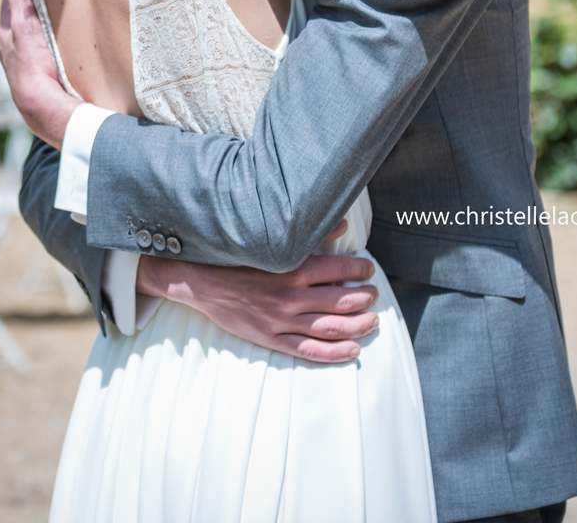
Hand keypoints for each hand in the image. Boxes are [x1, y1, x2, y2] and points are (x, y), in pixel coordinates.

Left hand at [0, 0, 76, 148]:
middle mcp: (13, 51)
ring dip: (47, 30)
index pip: (12, 1)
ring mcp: (27, 66)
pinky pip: (47, 56)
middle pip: (24, 21)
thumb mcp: (25, 22)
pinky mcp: (42, 78)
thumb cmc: (33, 64)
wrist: (45, 106)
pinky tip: (67, 48)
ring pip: (36, 40)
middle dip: (36, 8)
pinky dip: (54, 48)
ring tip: (64, 20)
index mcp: (8, 34)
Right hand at [137, 231, 378, 363]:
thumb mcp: (271, 238)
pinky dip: (333, 353)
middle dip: (364, 299)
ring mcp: (282, 320)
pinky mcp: (271, 338)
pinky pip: (308, 350)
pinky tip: (353, 350)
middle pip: (341, 300)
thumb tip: (342, 224)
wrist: (201, 280)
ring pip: (330, 326)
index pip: (339, 267)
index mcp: (293, 266)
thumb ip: (309, 233)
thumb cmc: (238, 256)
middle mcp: (291, 295)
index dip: (359, 269)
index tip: (368, 268)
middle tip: (374, 296)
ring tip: (372, 322)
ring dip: (357, 326)